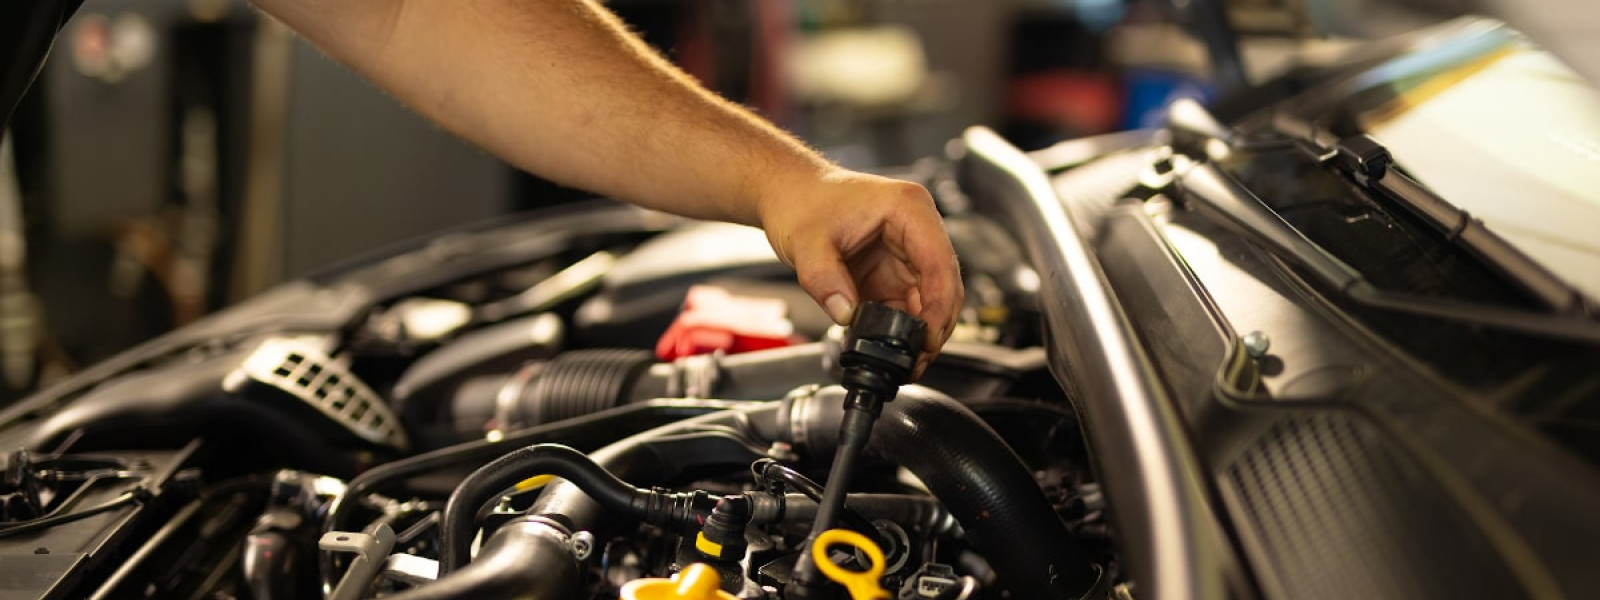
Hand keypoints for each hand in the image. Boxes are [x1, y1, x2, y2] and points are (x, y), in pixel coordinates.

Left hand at [758, 168, 962, 378]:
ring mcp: (906, 252)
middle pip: (944, 284)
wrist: (788, 195)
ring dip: (921, 331)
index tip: (927, 338)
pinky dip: (902, 328)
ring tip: (907, 361)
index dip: (939, 305)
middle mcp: (916, 229)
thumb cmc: (802, 201)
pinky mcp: (893, 271)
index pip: (938, 262)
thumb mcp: (807, 243)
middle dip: (935, 326)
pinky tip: (890, 347)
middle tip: (918, 359)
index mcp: (908, 209)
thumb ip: (825, 281)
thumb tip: (847, 316)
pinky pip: (907, 304)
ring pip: (931, 299)